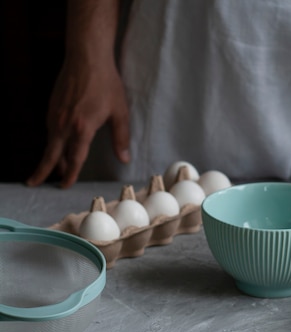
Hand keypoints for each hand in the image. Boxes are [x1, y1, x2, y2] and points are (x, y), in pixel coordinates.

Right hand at [27, 59, 129, 187]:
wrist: (87, 58)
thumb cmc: (106, 84)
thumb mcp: (119, 113)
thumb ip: (121, 138)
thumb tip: (124, 159)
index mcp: (82, 128)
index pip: (75, 158)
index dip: (70, 174)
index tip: (65, 185)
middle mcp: (64, 124)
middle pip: (52, 154)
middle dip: (44, 171)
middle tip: (35, 183)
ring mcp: (55, 114)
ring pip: (50, 142)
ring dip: (51, 156)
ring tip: (53, 168)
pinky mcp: (51, 106)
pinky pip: (50, 129)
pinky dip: (52, 141)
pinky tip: (58, 144)